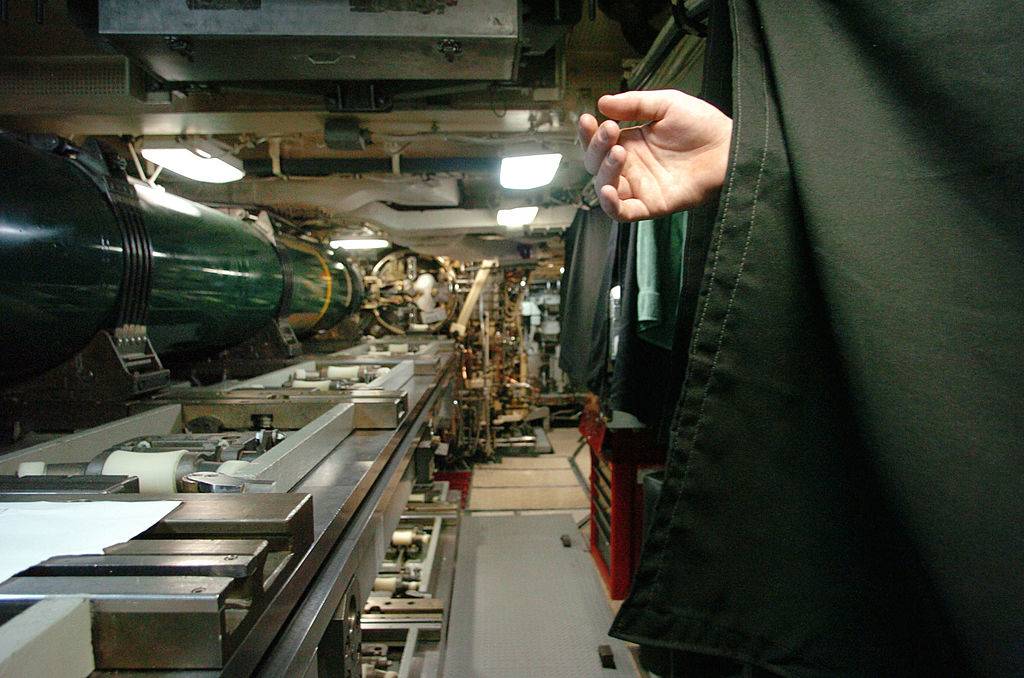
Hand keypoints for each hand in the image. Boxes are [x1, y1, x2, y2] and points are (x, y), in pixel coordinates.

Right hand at [578, 90, 732, 220]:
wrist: (729, 147)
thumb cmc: (702, 125)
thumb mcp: (666, 104)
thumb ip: (634, 104)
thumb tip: (603, 102)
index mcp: (631, 143)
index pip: (599, 143)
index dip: (589, 134)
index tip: (588, 119)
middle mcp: (631, 167)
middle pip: (596, 165)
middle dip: (597, 147)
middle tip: (610, 130)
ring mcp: (640, 188)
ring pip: (605, 188)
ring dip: (604, 171)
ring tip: (618, 152)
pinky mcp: (652, 205)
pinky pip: (623, 213)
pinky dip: (611, 205)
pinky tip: (608, 190)